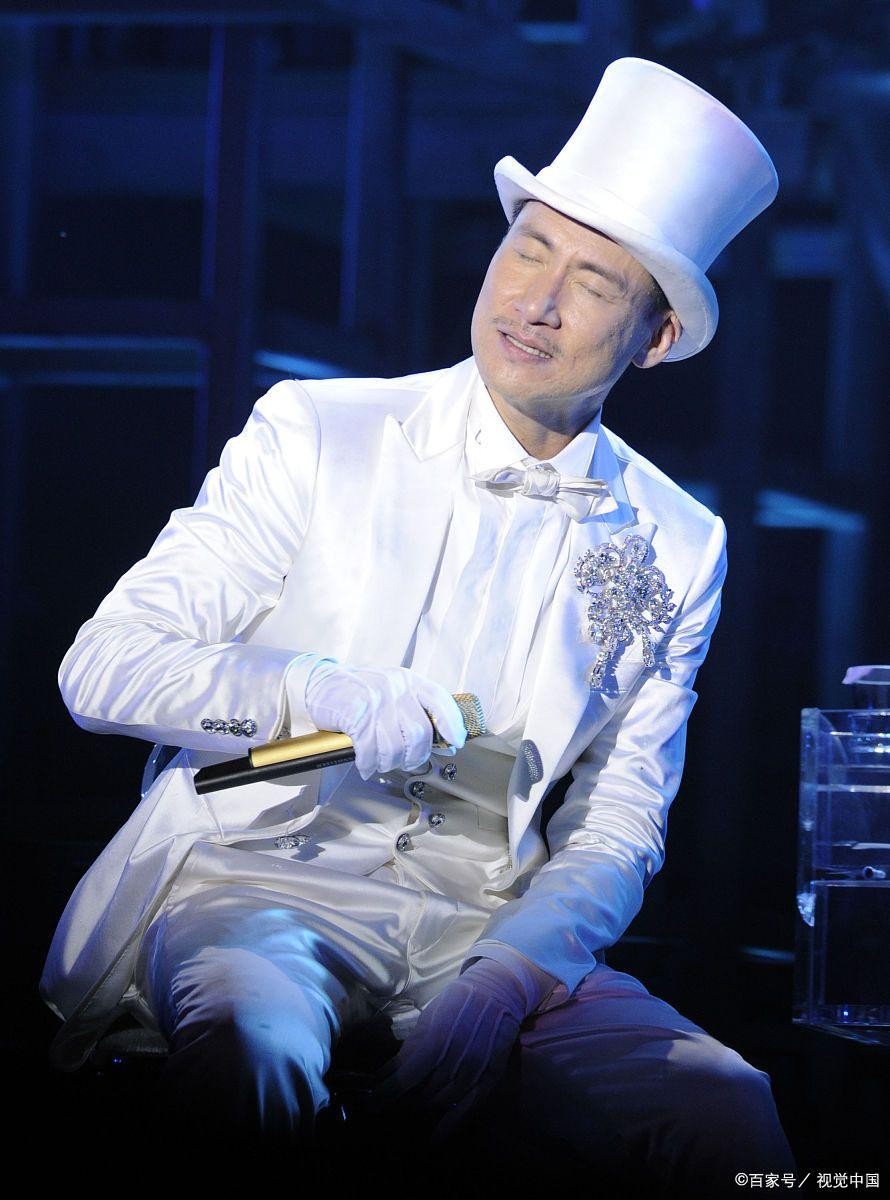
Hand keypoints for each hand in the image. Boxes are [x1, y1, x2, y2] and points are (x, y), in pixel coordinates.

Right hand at [303, 662, 466, 779]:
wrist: (318, 683)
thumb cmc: (358, 691)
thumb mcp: (392, 690)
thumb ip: (416, 709)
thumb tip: (445, 739)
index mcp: (408, 681)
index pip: (440, 700)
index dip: (452, 724)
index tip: (455, 742)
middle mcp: (395, 688)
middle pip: (419, 732)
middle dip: (415, 756)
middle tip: (407, 762)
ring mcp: (376, 700)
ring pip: (395, 745)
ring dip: (389, 762)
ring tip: (381, 763)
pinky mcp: (356, 714)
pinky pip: (370, 749)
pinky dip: (369, 763)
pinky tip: (366, 764)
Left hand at [362, 960, 527, 1144]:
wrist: (496, 991)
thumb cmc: (456, 1001)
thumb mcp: (428, 1018)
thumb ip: (410, 1048)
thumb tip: (387, 1074)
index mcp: (435, 1042)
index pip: (404, 1079)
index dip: (385, 1094)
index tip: (371, 1104)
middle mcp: (454, 1061)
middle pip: (421, 1094)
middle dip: (402, 1100)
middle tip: (392, 1101)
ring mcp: (473, 1072)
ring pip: (440, 1102)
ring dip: (422, 1107)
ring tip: (410, 1105)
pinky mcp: (489, 1078)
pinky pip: (468, 1109)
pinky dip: (450, 1126)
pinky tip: (434, 1139)